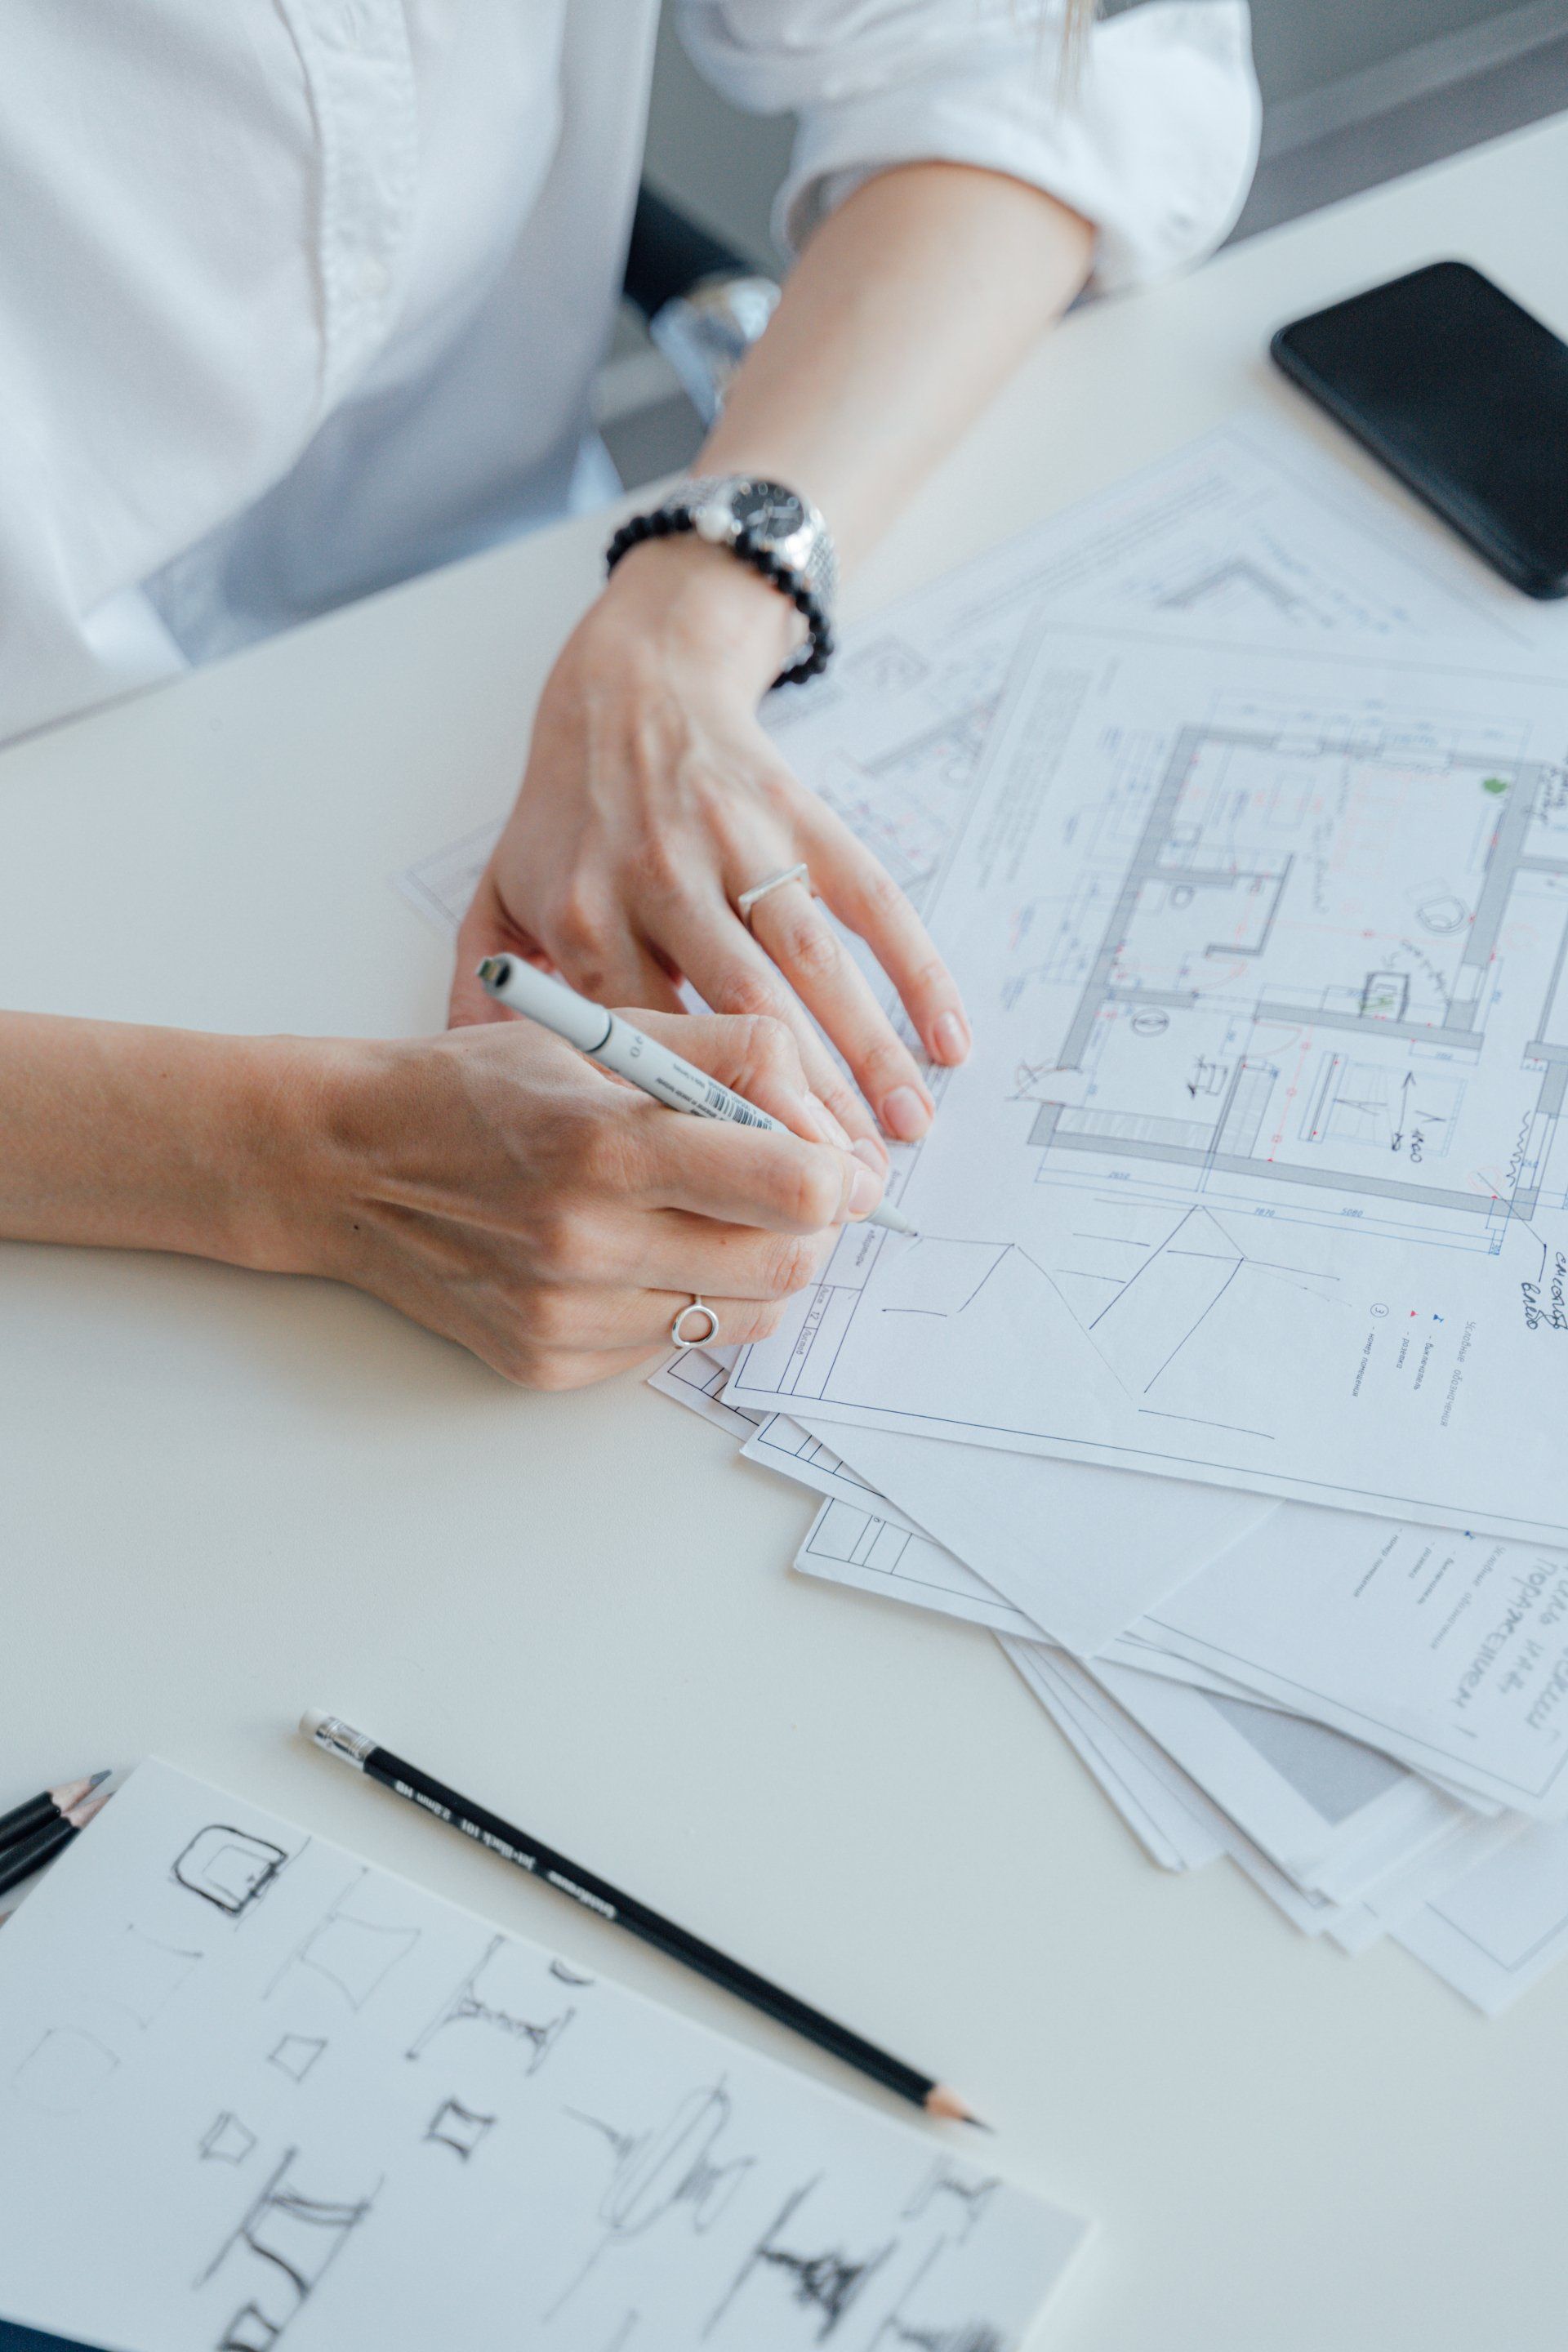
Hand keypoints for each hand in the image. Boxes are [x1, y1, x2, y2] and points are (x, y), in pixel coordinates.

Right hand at [286, 1011, 886, 1387]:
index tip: (838, 1161)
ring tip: (705, 1214)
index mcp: (608, 1145)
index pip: (794, 1190)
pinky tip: (632, 1252)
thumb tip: (830, 1120)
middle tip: (787, 1189)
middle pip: (787, 1265)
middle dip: (811, 1227)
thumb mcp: (600, 1033)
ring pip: (739, 1315)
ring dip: (751, 1267)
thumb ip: (730, 1056)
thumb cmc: (477, 1087)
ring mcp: (566, 1317)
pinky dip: (679, 1300)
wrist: (346, 1162)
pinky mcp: (548, 1363)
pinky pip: (670, 1346)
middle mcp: (588, 1243)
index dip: (839, 1175)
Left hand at [449, 535, 969, 1145]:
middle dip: (802, 1109)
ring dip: (870, 1053)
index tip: (741, 1198)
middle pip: (743, 1014)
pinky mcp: (803, 815)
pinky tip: (948, 1039)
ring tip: (908, 1130)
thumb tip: (477, 1107)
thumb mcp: (498, 899)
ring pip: (814, 965)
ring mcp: (741, 844)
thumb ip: (484, 998)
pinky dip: (918, 969)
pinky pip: (872, 899)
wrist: (629, 685)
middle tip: (847, 1188)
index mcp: (586, 917)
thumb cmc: (565, 816)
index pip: (648, 1044)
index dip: (701, 1123)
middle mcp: (664, 879)